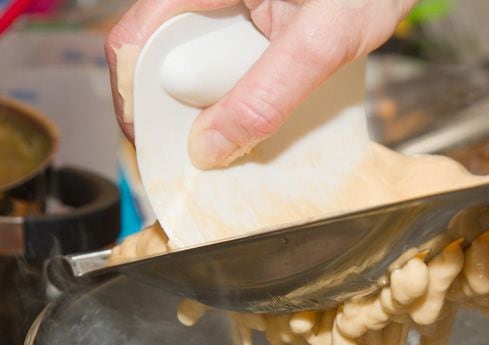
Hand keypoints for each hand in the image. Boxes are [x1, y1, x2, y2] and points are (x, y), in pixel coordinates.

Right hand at [106, 0, 415, 168]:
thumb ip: (267, 94)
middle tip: (195, 155)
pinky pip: (221, 62)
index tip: (153, 147)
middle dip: (171, 109)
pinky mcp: (245, 18)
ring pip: (190, 62)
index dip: (134, 99)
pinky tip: (247, 118)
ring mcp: (224, 5)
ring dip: (204, 106)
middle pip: (159, 54)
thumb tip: (210, 147)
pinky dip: (230, 95)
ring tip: (223, 142)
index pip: (137, 39)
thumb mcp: (321, 43)